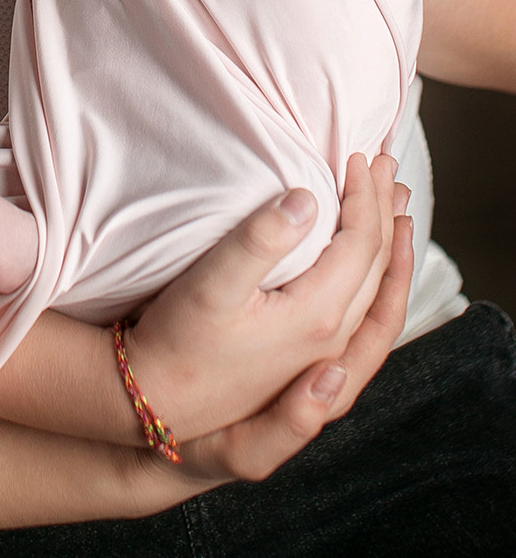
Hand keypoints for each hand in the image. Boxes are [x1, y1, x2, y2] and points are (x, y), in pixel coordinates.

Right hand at [123, 153, 409, 444]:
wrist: (157, 402)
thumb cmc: (176, 340)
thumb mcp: (210, 284)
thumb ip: (260, 241)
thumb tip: (305, 198)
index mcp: (316, 316)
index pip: (362, 244)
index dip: (364, 195)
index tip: (358, 156)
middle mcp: (332, 340)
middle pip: (379, 265)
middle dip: (386, 211)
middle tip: (390, 166)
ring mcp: (324, 355)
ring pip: (378, 291)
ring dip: (392, 245)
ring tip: (400, 211)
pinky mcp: (308, 360)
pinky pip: (368, 314)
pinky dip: (382, 281)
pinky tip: (373, 269)